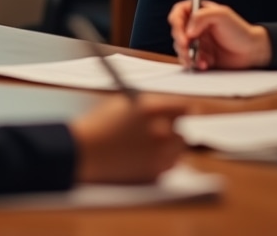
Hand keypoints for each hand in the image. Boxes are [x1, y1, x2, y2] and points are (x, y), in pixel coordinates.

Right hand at [69, 94, 184, 183]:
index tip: (192, 112)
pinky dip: (164, 161)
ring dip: (171, 146)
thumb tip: (170, 108)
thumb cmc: (100, 124)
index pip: (185, 107)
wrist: (84, 151)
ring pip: (179, 149)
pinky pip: (170, 165)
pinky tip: (147, 155)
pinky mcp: (154, 172)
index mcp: (151, 108)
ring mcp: (159, 153)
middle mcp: (160, 130)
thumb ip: (149, 105)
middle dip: (176, 130)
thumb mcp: (125, 104)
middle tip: (167, 130)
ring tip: (152, 143)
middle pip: (185, 130)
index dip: (188, 110)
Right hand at [168, 0, 271, 70]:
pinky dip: (194, 63)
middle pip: (177, 32)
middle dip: (180, 41)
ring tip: (196, 59)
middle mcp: (196, 26)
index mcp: (199, 12)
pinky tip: (204, 64)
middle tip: (186, 48)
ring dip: (185, 54)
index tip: (183, 35)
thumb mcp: (222, 15)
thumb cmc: (240, 31)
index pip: (178, 13)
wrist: (253, 52)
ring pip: (180, 48)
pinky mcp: (201, 56)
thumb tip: (188, 30)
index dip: (177, 23)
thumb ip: (202, 16)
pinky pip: (190, 60)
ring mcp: (198, 42)